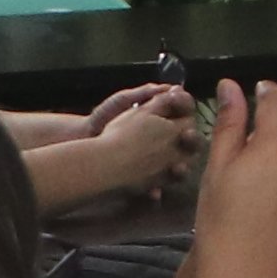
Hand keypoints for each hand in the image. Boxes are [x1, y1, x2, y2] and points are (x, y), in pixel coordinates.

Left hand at [82, 81, 205, 183]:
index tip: (186, 108)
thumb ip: (145, 93)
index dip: (187, 112)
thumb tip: (171, 86)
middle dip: (191, 140)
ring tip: (177, 168)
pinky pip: (155, 187)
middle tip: (186, 136)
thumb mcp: (123, 100)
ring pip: (177, 167)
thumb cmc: (103, 116)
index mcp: (160, 120)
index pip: (185, 116)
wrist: (86, 138)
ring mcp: (156, 162)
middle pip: (188, 143)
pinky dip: (156, 190)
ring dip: (180, 169)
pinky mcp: (145, 181)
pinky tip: (155, 191)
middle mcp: (163, 142)